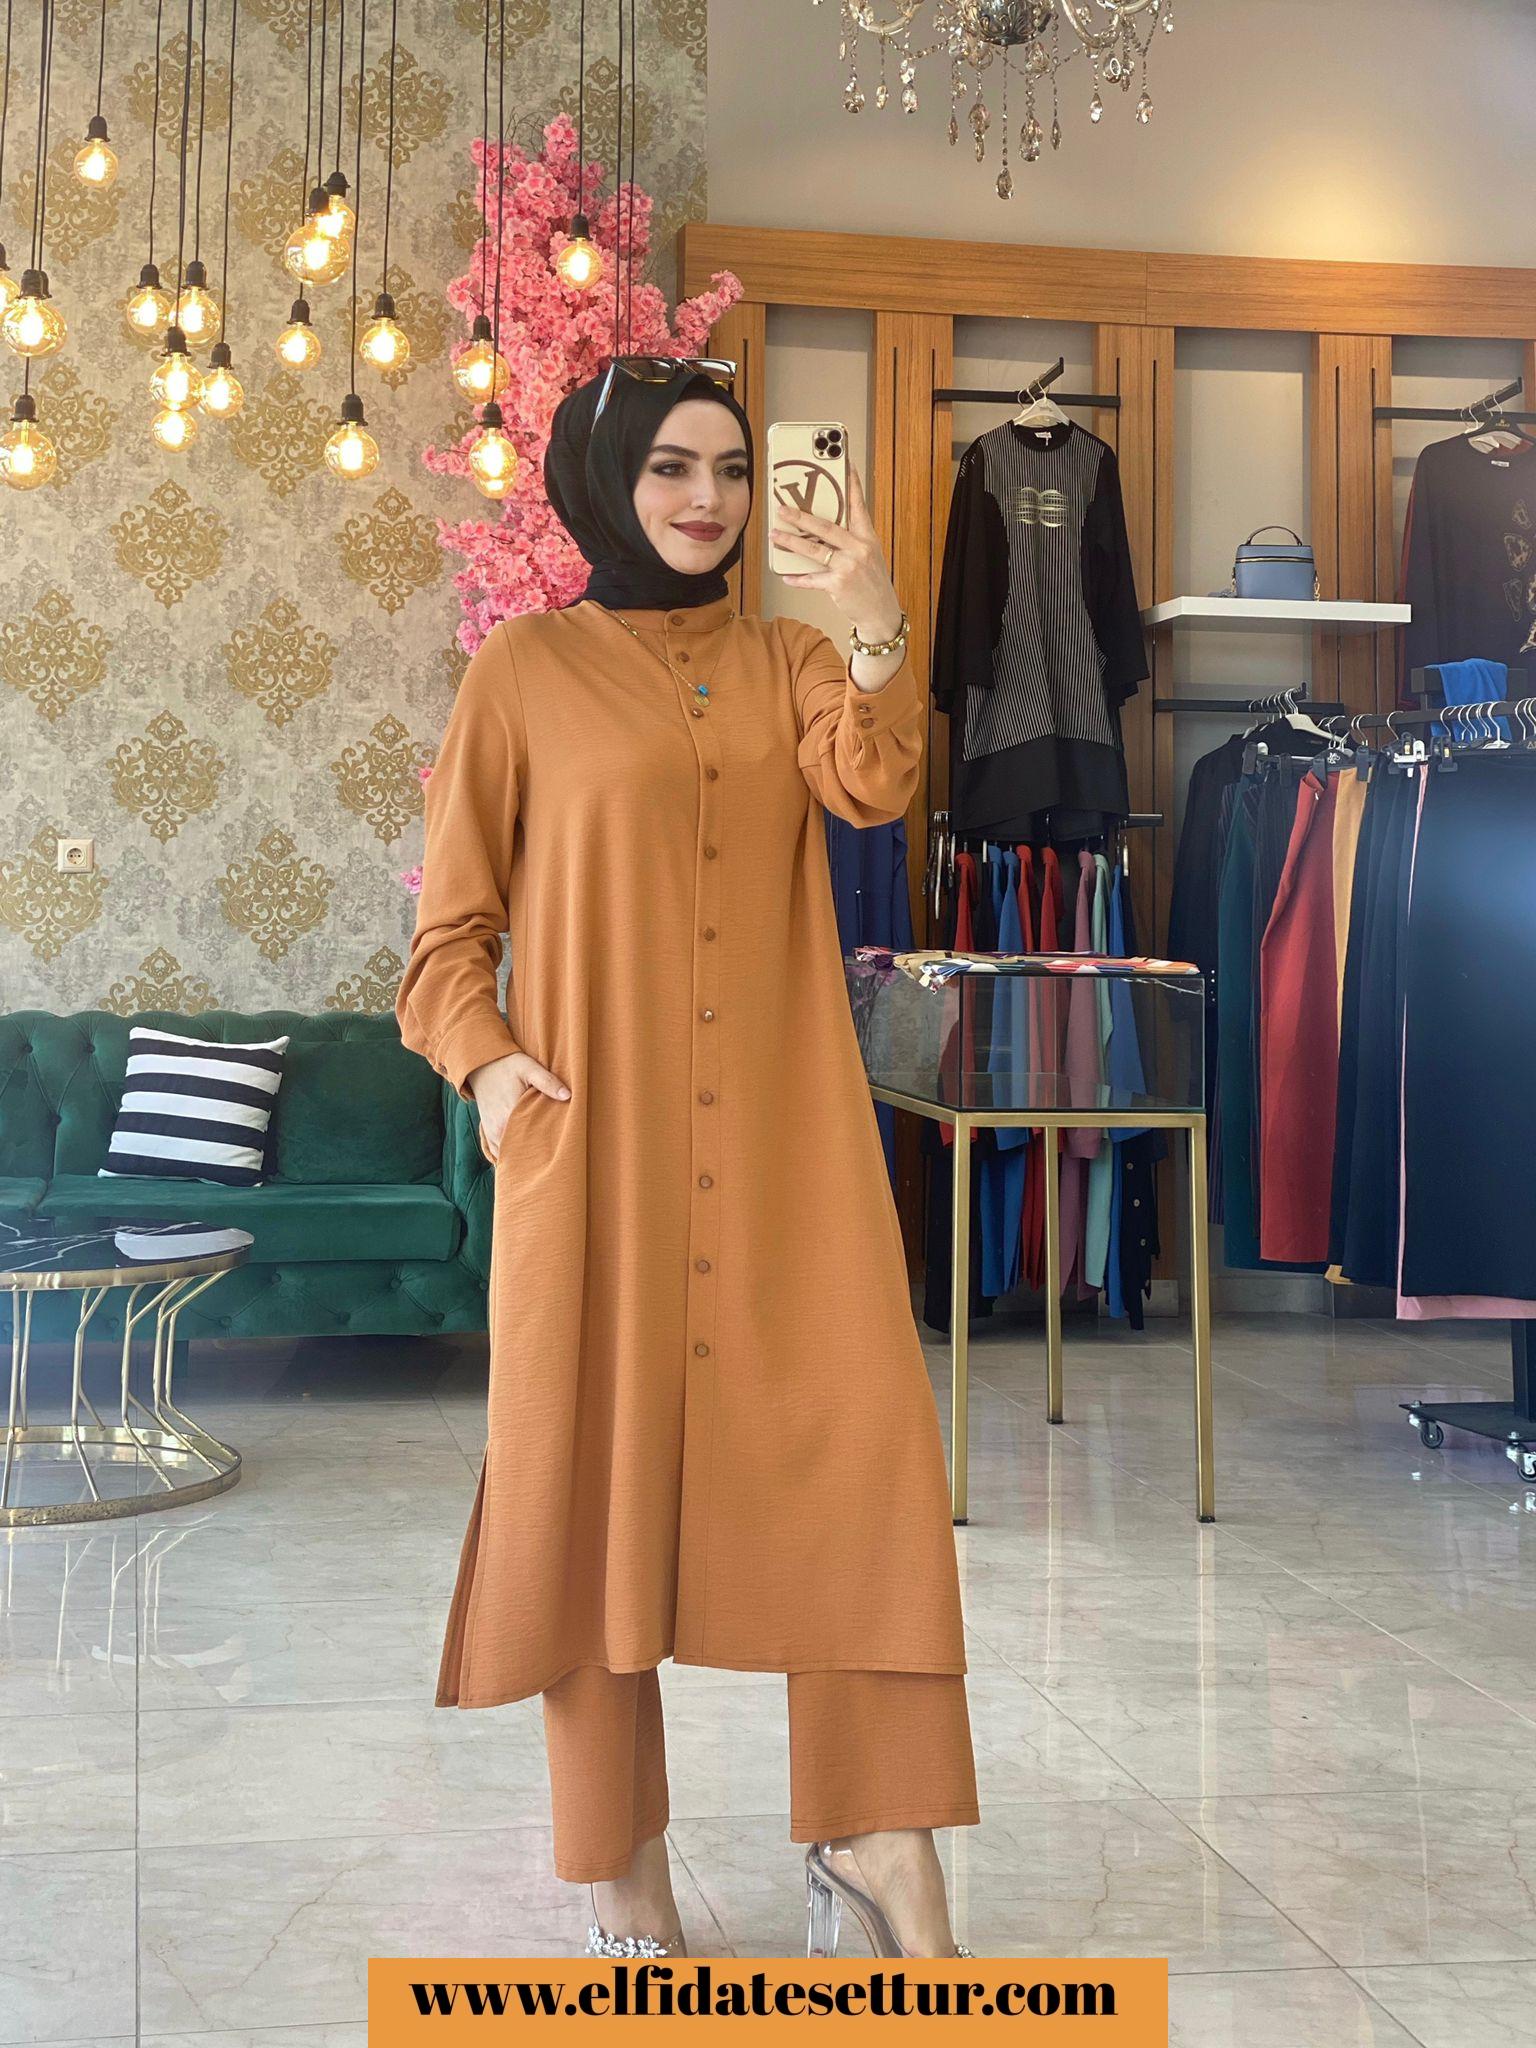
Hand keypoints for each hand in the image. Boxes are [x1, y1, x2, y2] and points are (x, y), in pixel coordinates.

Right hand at [467, 1050, 568, 1159]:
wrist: (482, 1066)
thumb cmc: (508, 1066)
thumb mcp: (529, 1068)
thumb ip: (548, 1082)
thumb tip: (567, 1095)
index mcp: (510, 1116)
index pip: (532, 1143)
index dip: (547, 1148)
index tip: (560, 1150)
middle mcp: (499, 1129)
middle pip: (521, 1153)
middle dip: (537, 1156)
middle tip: (554, 1157)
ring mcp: (491, 1134)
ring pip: (509, 1156)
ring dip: (523, 1157)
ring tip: (541, 1158)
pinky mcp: (488, 1134)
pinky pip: (499, 1154)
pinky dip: (511, 1156)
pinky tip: (524, 1155)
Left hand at [770, 463, 901, 640]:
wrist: (881, 612)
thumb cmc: (871, 582)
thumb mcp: (868, 555)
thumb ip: (851, 540)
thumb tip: (821, 529)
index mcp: (867, 537)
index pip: (858, 504)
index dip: (851, 483)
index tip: (843, 463)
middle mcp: (859, 548)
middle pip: (825, 526)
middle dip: (800, 516)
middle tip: (782, 509)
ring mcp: (849, 566)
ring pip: (814, 550)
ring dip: (791, 542)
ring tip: (775, 535)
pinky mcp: (838, 584)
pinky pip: (812, 579)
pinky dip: (797, 578)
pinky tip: (786, 575)